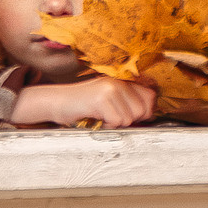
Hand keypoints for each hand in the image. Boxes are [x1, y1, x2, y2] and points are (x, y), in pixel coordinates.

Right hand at [12, 75, 156, 128]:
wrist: (56, 102)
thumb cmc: (82, 106)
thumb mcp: (108, 100)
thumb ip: (128, 103)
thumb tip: (150, 115)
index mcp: (122, 80)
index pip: (150, 97)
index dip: (145, 111)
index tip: (132, 117)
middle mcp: (118, 81)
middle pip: (143, 110)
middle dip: (129, 121)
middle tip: (111, 118)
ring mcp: (110, 88)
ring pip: (129, 118)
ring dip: (115, 124)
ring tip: (102, 117)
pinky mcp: (101, 98)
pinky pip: (116, 121)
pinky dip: (106, 126)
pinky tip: (96, 119)